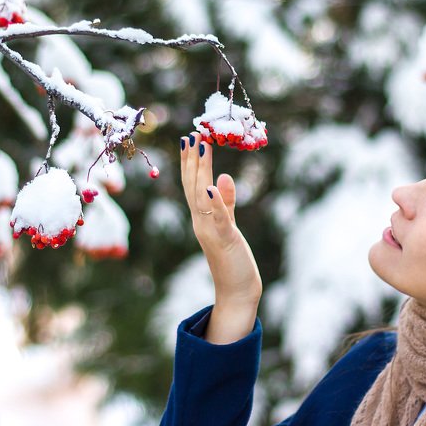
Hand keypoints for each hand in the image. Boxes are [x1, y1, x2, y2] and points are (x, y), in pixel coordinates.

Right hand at [180, 132, 260, 343]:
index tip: (190, 137)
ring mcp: (210, 231)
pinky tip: (212, 185)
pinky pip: (218, 219)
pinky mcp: (225, 241)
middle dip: (193, 159)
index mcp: (201, 217)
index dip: (191, 161)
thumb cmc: (232, 259)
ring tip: (201, 147)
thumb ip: (226, 202)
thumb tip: (223, 177)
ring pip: (201, 196)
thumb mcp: (229, 225)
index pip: (193, 185)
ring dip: (200, 171)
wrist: (236, 292)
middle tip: (192, 133)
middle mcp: (200, 222)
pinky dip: (215, 202)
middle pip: (193, 186)